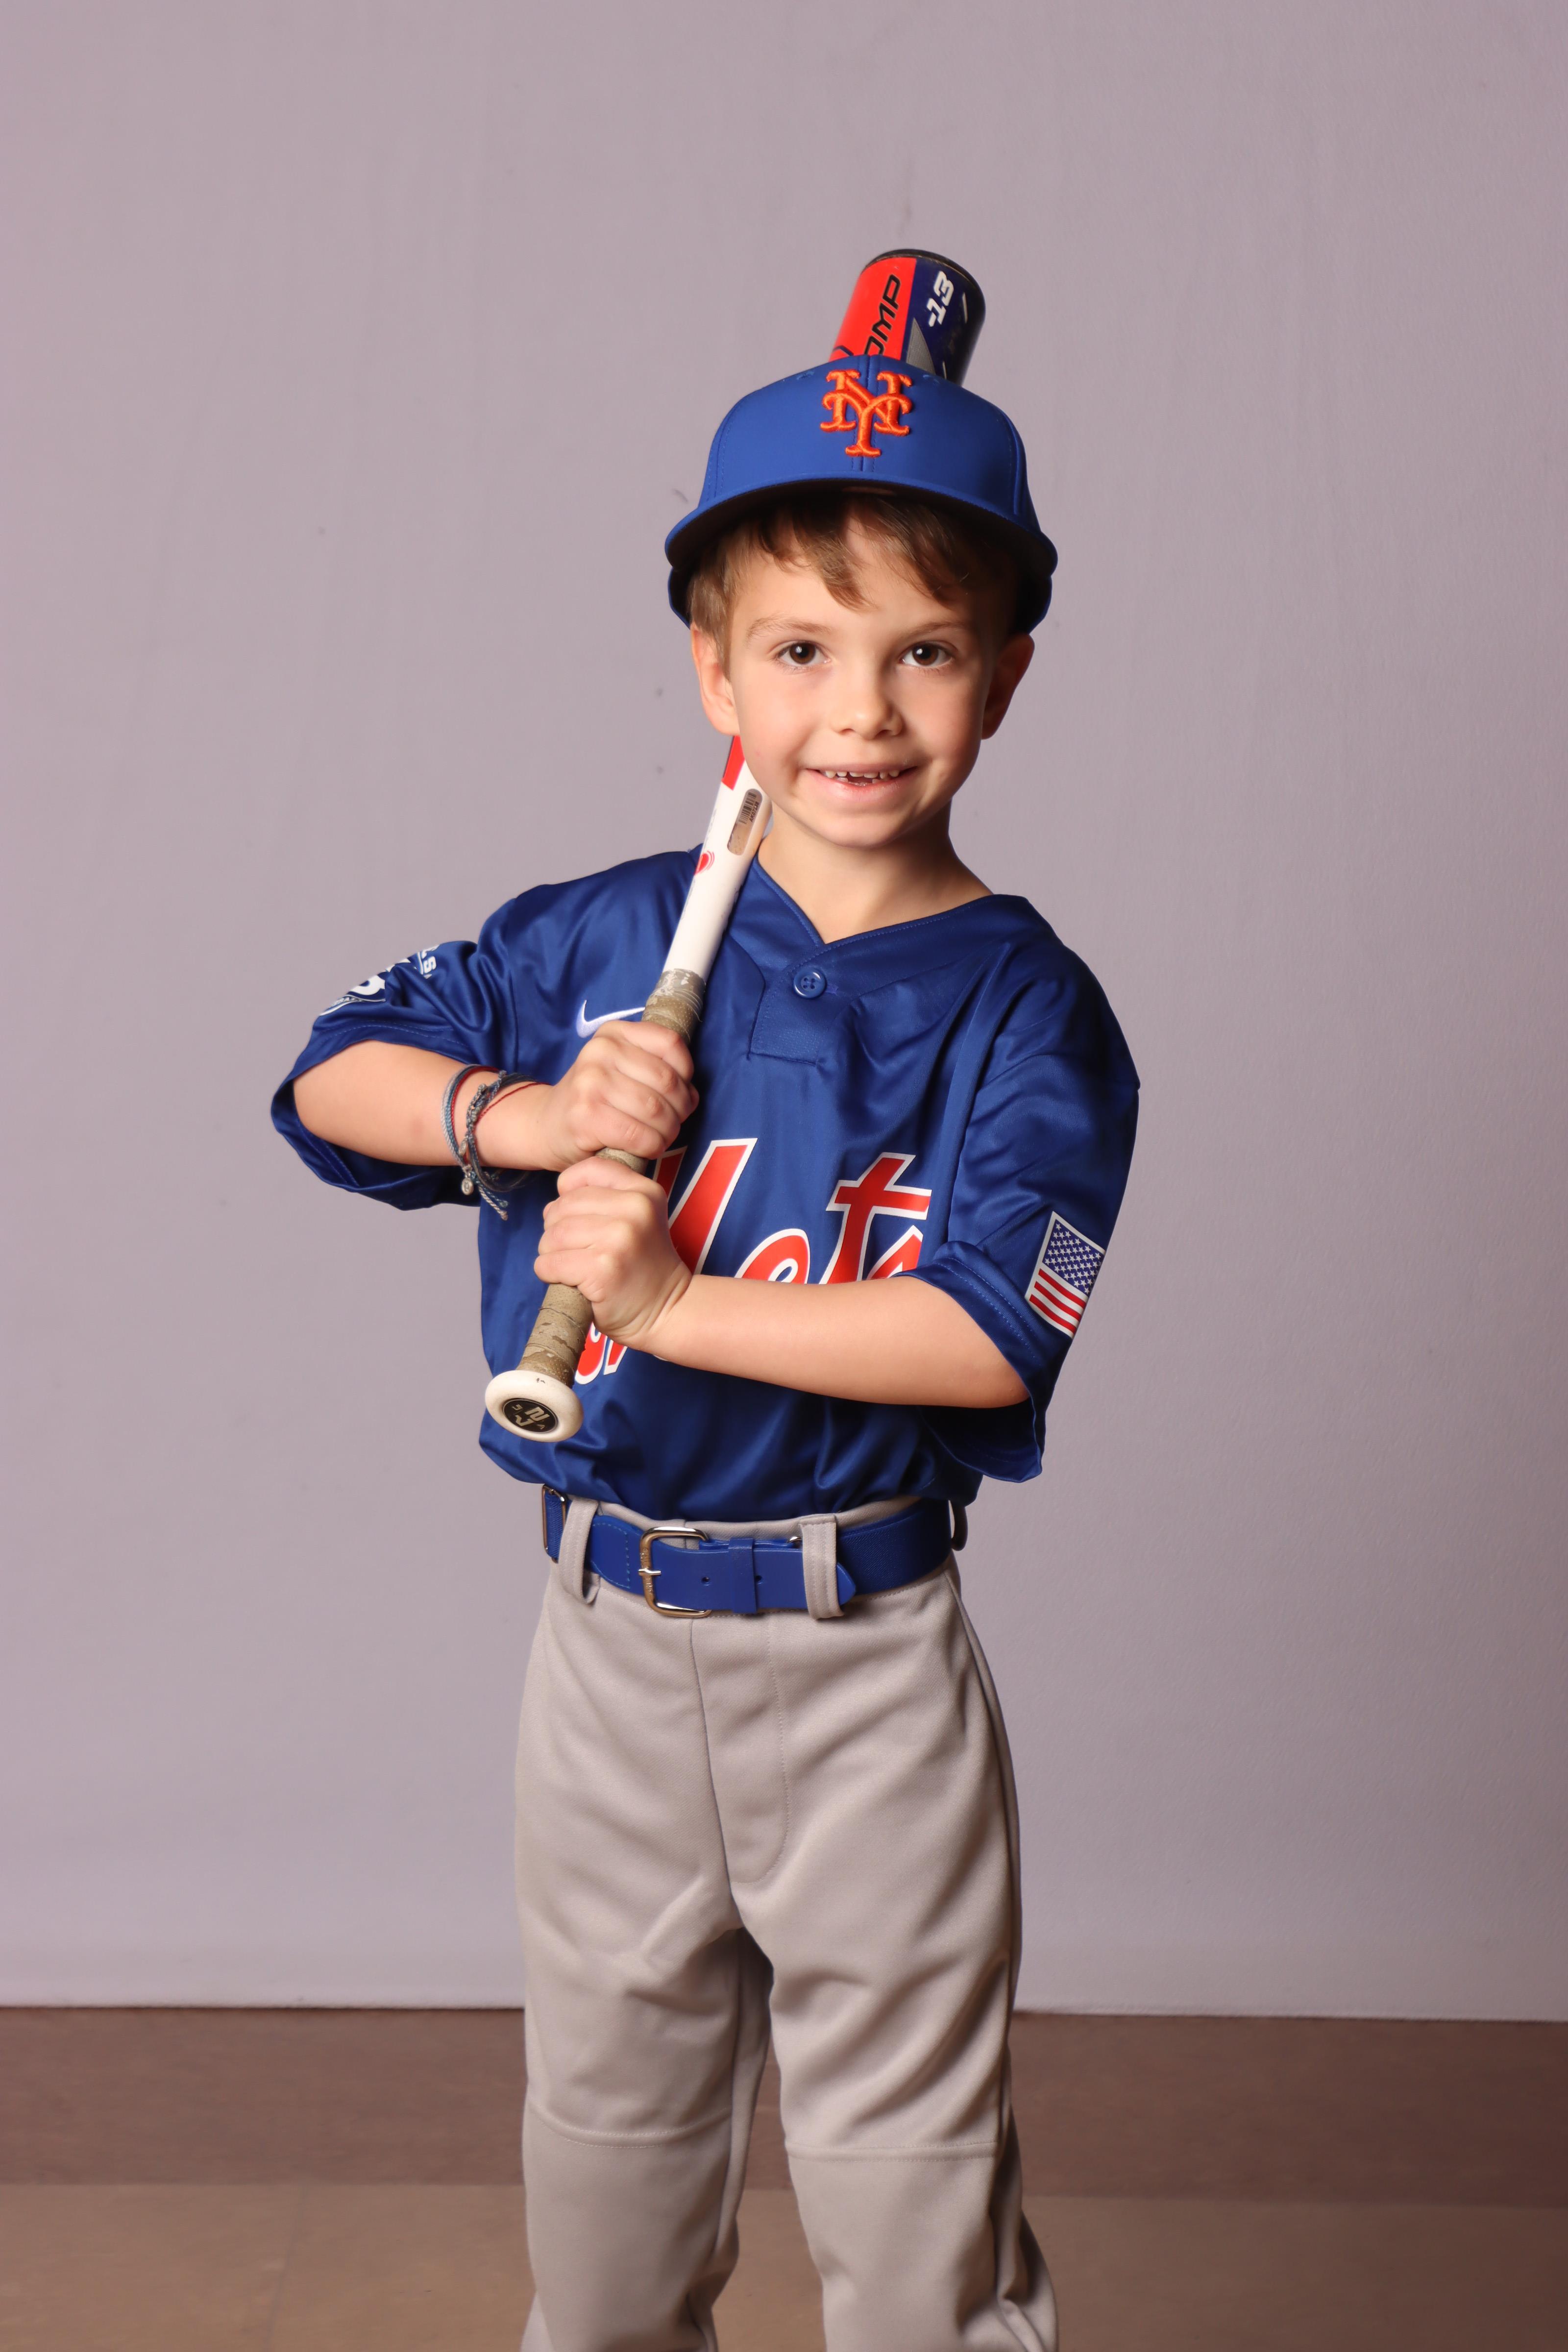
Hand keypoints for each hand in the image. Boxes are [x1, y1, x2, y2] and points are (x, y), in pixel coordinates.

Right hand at [490, 1021, 694, 1172]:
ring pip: (657, 1110)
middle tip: (672, 1123)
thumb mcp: (620, 1068)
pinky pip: (639, 1135)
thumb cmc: (594, 1100)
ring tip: (660, 1137)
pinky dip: (651, 1147)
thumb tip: (692, 1093)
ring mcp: (591, 1083)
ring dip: (668, 1132)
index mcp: (613, 1033)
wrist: (546, 1125)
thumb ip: (654, 1067)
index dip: (686, 1075)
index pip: (671, 1044)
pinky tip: (645, 1148)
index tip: (679, 1094)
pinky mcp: (586, 1117)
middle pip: (668, 1081)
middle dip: (680, 1110)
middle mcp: (600, 1051)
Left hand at [537, 1157, 691, 1343]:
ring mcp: (618, 1239)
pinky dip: (549, 1274)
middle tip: (573, 1249)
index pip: (590, 1169)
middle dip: (555, 1230)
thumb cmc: (641, 1266)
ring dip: (551, 1254)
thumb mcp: (638, 1218)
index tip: (575, 1214)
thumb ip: (606, 1198)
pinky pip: (549, 1263)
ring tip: (571, 1266)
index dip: (569, 1190)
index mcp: (644, 1191)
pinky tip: (568, 1280)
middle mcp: (634, 1208)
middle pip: (562, 1206)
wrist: (667, 1310)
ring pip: (552, 1235)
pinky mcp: (602, 1269)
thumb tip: (553, 1204)